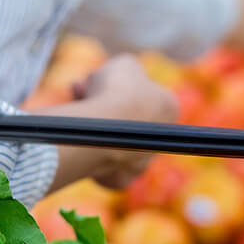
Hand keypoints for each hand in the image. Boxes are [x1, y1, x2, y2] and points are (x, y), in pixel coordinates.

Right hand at [27, 54, 177, 190]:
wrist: (104, 127)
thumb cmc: (117, 90)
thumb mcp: (125, 63)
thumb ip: (128, 68)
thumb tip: (123, 74)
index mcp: (169, 107)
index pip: (141, 94)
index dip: (116, 84)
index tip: (97, 81)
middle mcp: (160, 138)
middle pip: (126, 117)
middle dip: (102, 103)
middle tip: (79, 92)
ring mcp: (142, 162)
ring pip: (112, 141)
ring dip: (93, 128)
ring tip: (74, 115)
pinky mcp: (122, 179)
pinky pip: (102, 165)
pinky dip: (88, 153)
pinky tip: (76, 142)